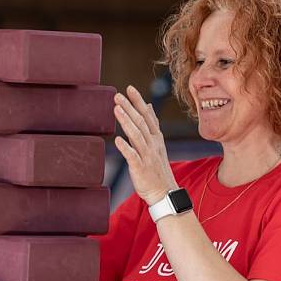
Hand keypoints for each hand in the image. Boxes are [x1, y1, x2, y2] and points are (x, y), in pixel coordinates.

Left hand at [113, 85, 176, 205]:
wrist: (164, 192)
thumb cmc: (157, 168)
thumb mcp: (157, 143)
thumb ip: (151, 124)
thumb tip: (148, 106)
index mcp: (156, 138)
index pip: (147, 116)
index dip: (138, 102)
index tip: (129, 88)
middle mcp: (152, 144)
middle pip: (140, 123)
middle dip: (129, 108)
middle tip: (117, 95)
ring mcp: (147, 156)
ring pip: (137, 136)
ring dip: (127, 122)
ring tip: (116, 110)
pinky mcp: (141, 168)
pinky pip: (133, 156)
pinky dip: (125, 148)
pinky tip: (117, 140)